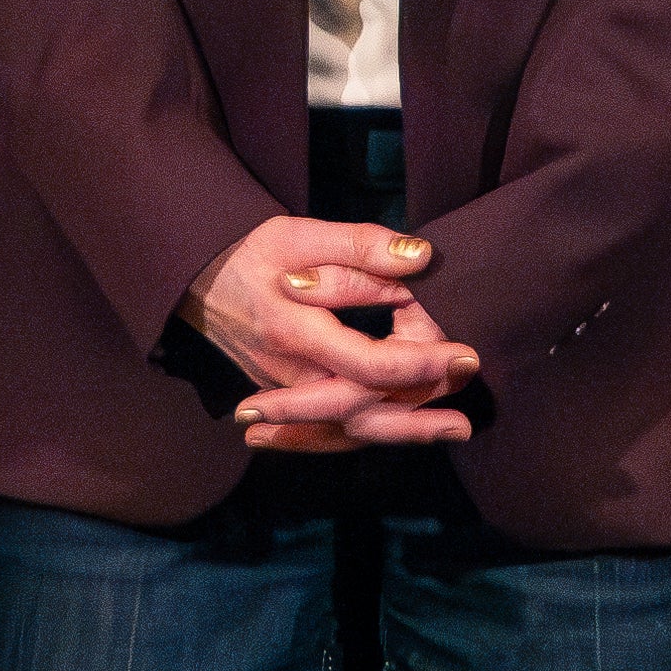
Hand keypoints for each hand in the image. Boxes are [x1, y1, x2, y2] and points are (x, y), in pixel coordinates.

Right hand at [190, 213, 477, 449]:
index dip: (420, 365)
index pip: (366, 363)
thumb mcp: (301, 234)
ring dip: (406, 432)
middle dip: (421, 411)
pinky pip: (334, 431)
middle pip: (362, 412)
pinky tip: (410, 433)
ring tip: (458, 428)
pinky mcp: (290, 399)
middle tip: (469, 398)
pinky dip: (373, 436)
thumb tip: (420, 258)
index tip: (465, 354)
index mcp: (295, 331)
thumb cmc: (254, 255)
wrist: (201, 286)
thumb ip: (361, 247)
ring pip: (350, 428)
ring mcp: (288, 394)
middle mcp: (291, 374)